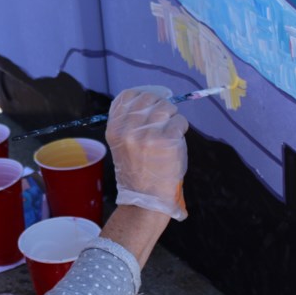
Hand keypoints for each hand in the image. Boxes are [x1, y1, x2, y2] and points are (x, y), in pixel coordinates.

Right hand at [105, 86, 188, 219]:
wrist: (145, 198)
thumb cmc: (136, 170)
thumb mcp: (121, 144)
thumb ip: (128, 122)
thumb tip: (148, 99)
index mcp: (115, 128)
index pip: (128, 96)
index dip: (142, 97)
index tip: (149, 105)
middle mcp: (129, 129)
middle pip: (149, 98)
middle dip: (159, 106)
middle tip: (162, 120)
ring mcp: (148, 134)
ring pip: (167, 107)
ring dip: (172, 116)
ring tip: (169, 130)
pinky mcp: (167, 141)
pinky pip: (180, 121)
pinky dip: (181, 128)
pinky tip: (176, 139)